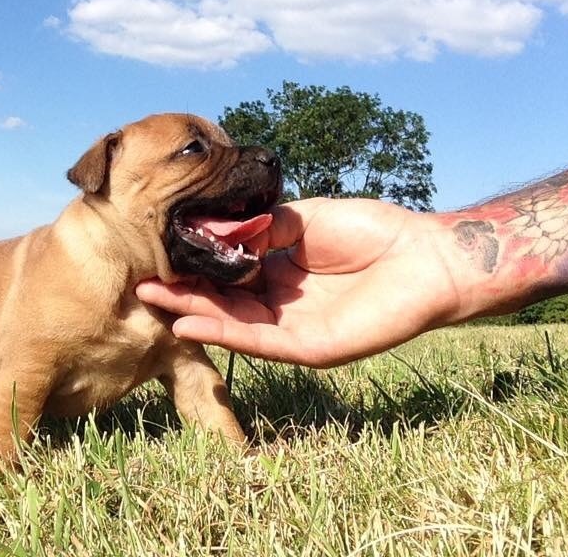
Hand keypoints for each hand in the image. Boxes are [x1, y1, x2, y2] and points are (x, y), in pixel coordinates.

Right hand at [138, 198, 466, 366]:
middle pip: (222, 300)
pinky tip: (189, 322)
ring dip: (193, 312)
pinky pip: (259, 342)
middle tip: (142, 283)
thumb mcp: (304, 218)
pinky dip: (223, 333)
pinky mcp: (309, 348)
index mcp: (280, 269)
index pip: (227, 272)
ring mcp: (293, 327)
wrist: (425, 257)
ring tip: (154, 298)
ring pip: (233, 323)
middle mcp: (281, 301)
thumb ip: (261, 227)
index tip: (160, 254)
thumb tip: (217, 229)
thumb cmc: (372, 231)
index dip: (195, 266)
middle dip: (183, 291)